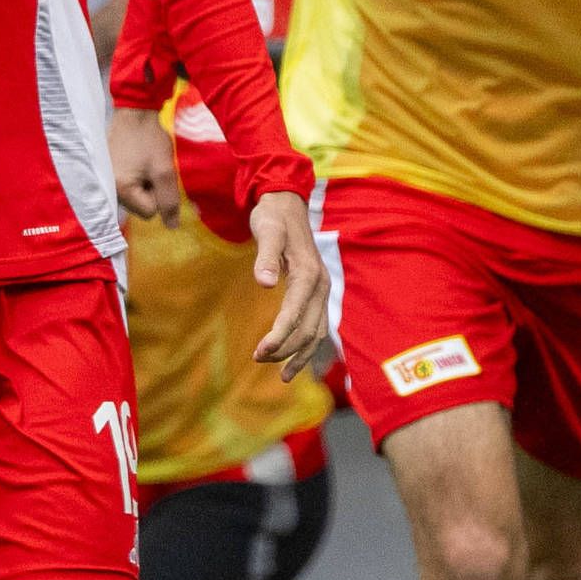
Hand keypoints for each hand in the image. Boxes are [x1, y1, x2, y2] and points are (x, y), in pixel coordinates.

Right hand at [108, 106, 179, 219]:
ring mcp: (105, 182)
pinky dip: (134, 177)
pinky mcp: (105, 174)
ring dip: (143, 183)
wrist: (132, 113)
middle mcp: (108, 191)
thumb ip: (169, 200)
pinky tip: (134, 162)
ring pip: (134, 197)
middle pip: (140, 207)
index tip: (157, 173)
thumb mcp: (165, 170)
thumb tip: (172, 227)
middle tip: (150, 167)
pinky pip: (126, 187)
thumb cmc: (149, 139)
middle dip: (150, 190)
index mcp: (121, 191)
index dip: (159, 194)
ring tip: (142, 162)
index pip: (149, 212)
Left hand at [245, 191, 329, 375]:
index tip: (260, 352)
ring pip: (317, 332)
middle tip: (258, 358)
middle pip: (309, 328)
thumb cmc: (273, 218)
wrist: (286, 205)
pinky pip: (317, 325)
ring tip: (281, 375)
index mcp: (309, 274)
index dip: (279, 336)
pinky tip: (294, 362)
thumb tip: (264, 282)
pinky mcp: (317, 293)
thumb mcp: (265, 231)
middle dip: (286, 349)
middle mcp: (321, 285)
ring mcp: (322, 290)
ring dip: (299, 354)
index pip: (295, 314)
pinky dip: (307, 346)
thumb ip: (264, 256)